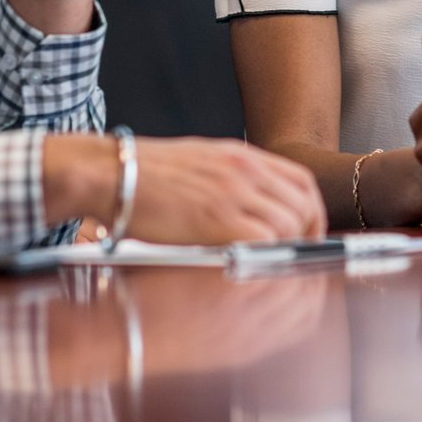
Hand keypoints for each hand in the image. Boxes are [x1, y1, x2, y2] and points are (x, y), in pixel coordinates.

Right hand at [46, 134, 325, 243]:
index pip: (301, 181)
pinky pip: (264, 241)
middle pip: (303, 205)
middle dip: (307, 235)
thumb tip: (251, 207)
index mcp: (241, 155)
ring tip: (269, 266)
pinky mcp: (218, 219)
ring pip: (289, 225)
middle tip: (294, 258)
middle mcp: (244, 170)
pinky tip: (251, 266)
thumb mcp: (198, 163)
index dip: (311, 211)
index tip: (306, 233)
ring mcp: (233, 193)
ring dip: (285, 249)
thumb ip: (230, 179)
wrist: (111, 174)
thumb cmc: (144, 175)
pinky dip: (265, 257)